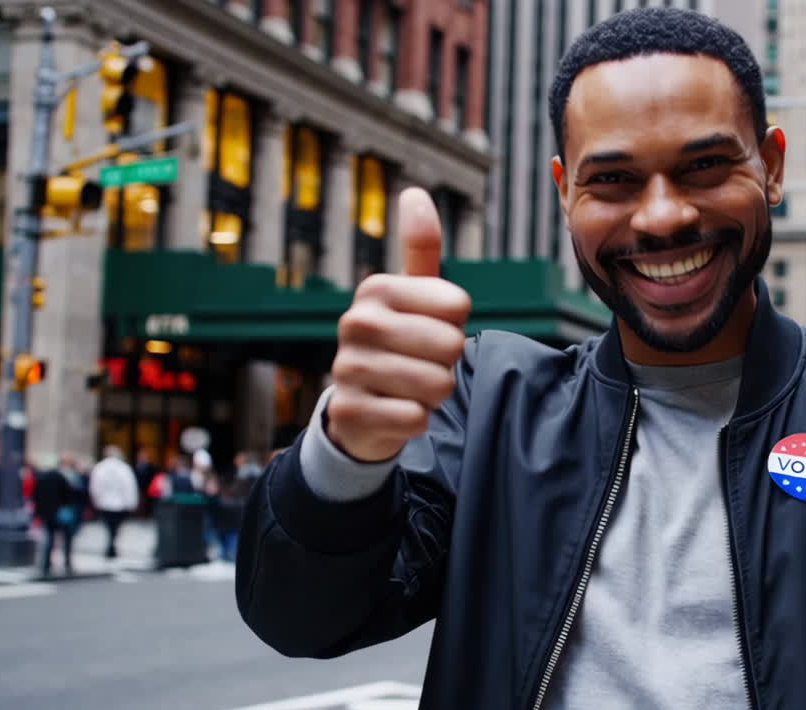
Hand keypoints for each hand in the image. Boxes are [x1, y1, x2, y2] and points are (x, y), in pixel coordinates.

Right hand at [325, 188, 471, 461]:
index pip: (458, 305)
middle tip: (421, 363)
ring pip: (437, 385)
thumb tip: (415, 192)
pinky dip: (416, 421)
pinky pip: (414, 418)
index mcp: (377, 289)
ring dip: (433, 395)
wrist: (361, 406)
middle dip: (447, 363)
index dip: (456, 324)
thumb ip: (420, 248)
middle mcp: (356, 323)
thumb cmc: (399, 342)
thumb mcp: (411, 295)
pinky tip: (395, 411)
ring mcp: (347, 369)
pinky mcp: (349, 412)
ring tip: (409, 387)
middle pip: (451, 346)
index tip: (429, 328)